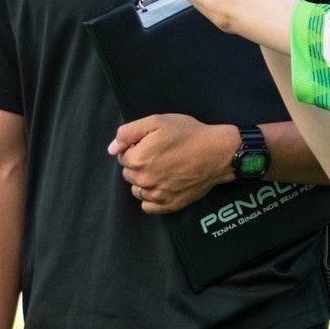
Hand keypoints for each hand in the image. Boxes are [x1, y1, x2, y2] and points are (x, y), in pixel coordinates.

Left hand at [109, 114, 237, 213]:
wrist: (217, 153)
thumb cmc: (188, 134)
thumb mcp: (157, 121)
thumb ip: (128, 133)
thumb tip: (112, 149)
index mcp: (137, 159)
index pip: (123, 156)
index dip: (136, 147)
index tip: (151, 144)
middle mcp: (143, 181)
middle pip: (129, 173)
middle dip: (139, 164)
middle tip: (159, 154)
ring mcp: (156, 195)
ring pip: (138, 190)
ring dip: (144, 181)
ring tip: (162, 170)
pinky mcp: (169, 205)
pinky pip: (148, 206)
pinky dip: (151, 198)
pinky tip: (163, 186)